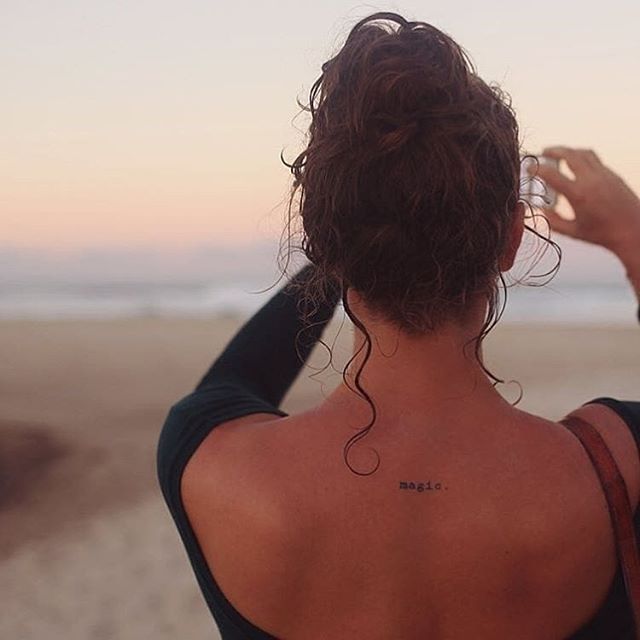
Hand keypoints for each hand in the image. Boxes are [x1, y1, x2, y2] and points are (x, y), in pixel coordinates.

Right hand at [528, 146, 639, 262]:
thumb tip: (540, 210)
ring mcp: (604, 175)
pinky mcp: (612, 174)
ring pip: (583, 152)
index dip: (537, 169)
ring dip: (569, 150)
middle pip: (569, 154)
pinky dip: (581, 157)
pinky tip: (576, 164)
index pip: (552, 174)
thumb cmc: (604, 233)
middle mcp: (592, 180)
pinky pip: (594, 159)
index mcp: (579, 194)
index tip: (530, 168)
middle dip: (553, 151)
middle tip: (543, 152)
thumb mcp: (572, 231)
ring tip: (559, 153)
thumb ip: (553, 220)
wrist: (633, 230)